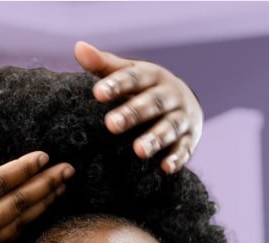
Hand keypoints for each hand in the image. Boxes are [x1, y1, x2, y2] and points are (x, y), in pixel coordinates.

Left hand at [74, 41, 202, 173]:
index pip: (134, 78)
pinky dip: (177, 158)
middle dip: (133, 114)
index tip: (97, 93)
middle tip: (111, 125)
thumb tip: (79, 48)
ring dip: (155, 139)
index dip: (116, 85)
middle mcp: (170, 95)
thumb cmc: (144, 88)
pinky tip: (165, 168)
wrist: (184, 102)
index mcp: (152, 77)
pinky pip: (184, 149)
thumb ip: (103, 65)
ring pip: (169, 128)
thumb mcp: (128, 74)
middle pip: (152, 103)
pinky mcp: (189, 139)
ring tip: (139, 151)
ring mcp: (181, 117)